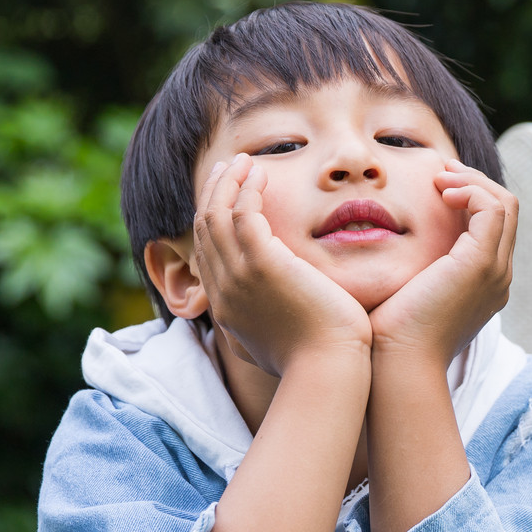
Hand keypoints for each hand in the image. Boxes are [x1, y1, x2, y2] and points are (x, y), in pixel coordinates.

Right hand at [193, 154, 371, 376]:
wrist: (327, 371)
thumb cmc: (316, 363)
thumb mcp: (275, 347)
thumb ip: (261, 329)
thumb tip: (256, 326)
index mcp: (227, 309)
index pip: (207, 254)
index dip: (213, 219)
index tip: (227, 196)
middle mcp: (224, 291)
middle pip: (204, 230)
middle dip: (214, 193)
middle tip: (229, 168)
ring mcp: (238, 277)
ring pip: (215, 215)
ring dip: (228, 183)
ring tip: (244, 161)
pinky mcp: (262, 264)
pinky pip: (242, 213)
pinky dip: (247, 188)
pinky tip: (261, 172)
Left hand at [367, 159, 516, 367]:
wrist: (398, 365)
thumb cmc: (389, 338)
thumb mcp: (404, 294)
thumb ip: (410, 271)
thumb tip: (386, 249)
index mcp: (483, 285)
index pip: (493, 228)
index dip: (470, 198)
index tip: (437, 186)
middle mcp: (497, 278)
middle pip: (505, 211)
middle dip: (474, 182)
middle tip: (440, 172)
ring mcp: (494, 271)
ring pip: (504, 204)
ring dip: (472, 181)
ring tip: (440, 178)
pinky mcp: (481, 264)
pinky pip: (492, 208)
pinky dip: (470, 190)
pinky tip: (441, 192)